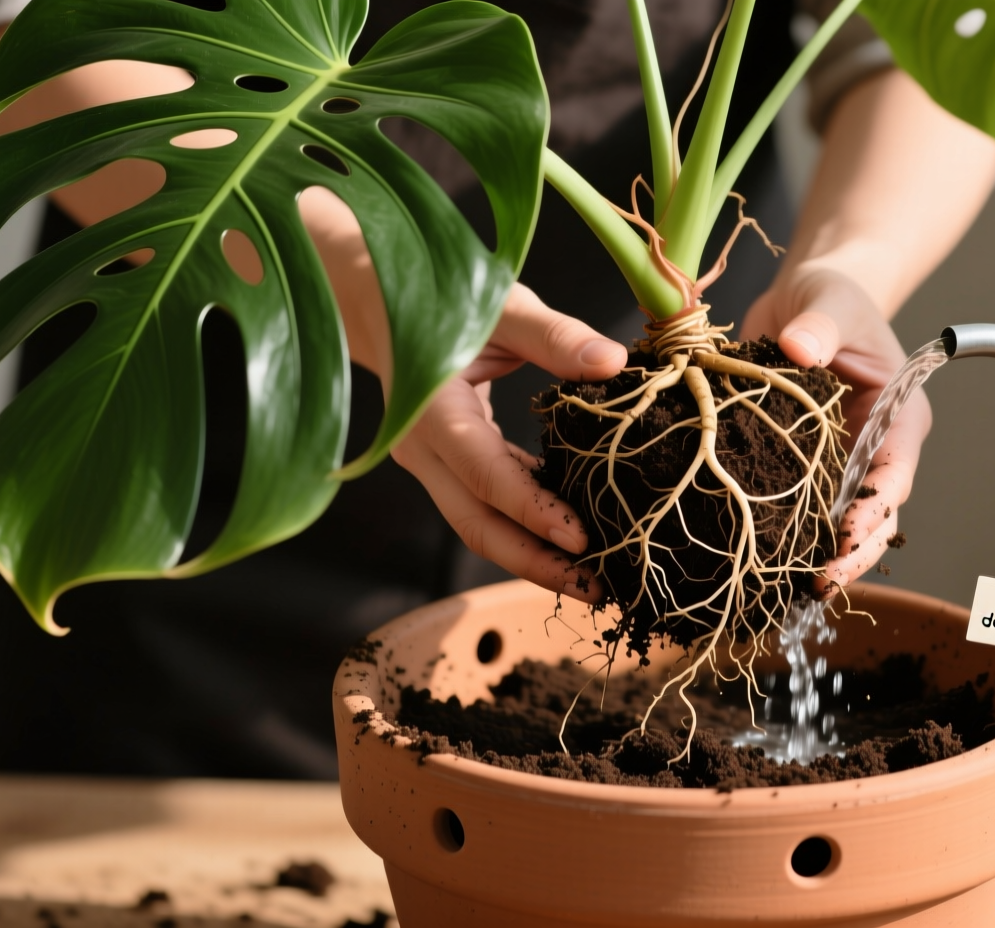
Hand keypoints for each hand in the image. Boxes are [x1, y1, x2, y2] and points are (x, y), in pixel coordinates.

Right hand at [390, 283, 625, 600]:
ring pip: (479, 527)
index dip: (533, 511)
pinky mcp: (446, 468)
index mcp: (433, 411)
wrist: (380, 300)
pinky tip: (570, 540)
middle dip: (536, 564)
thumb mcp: (501, 306)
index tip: (582, 538)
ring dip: (533, 557)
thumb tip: (614, 362)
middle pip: (477, 526)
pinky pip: (485, 509)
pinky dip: (526, 528)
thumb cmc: (443, 296)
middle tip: (598, 587)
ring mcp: (430, 466)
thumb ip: (554, 335)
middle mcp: (423, 451)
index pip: (485, 475)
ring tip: (593, 579)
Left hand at [742, 266, 931, 592]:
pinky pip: (799, 504)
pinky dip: (785, 532)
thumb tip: (799, 348)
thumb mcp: (830, 300)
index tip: (843, 542)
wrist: (803, 297)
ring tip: (786, 586)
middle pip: (873, 515)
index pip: (893, 476)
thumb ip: (820, 325)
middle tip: (817, 585)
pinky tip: (757, 556)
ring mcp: (840, 460)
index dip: (872, 514)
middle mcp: (874, 446)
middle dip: (851, 554)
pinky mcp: (803, 463)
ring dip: (817, 553)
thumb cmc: (832, 295)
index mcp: (898, 415)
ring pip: (837, 520)